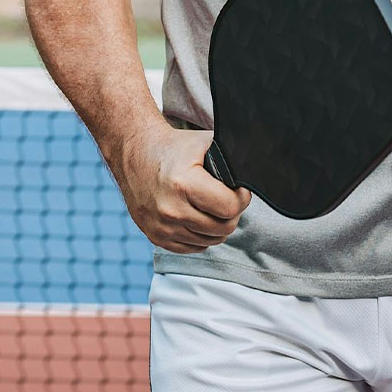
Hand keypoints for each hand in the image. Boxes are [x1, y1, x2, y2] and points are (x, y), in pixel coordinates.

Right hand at [113, 121, 251, 252]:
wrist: (135, 154)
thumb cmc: (174, 148)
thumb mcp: (205, 143)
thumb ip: (232, 157)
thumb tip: (255, 171)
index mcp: (184, 184)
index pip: (230, 208)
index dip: (242, 197)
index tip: (239, 188)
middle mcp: (170, 210)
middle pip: (223, 228)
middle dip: (232, 213)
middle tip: (227, 197)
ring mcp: (161, 227)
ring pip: (210, 240)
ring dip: (218, 226)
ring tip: (213, 206)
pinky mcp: (155, 237)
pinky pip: (192, 248)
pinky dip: (201, 236)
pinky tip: (200, 217)